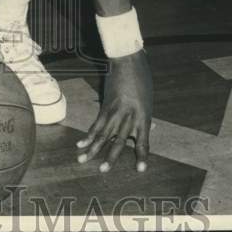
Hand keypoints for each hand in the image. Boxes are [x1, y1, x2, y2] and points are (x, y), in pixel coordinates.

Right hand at [76, 50, 152, 172]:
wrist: (128, 60)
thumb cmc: (142, 79)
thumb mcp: (149, 99)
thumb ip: (146, 117)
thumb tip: (151, 130)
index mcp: (143, 116)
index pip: (143, 141)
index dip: (141, 155)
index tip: (140, 169)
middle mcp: (128, 116)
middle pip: (118, 141)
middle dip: (110, 157)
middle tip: (103, 170)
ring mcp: (115, 111)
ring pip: (102, 134)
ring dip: (93, 149)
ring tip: (83, 160)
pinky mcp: (105, 105)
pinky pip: (96, 123)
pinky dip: (88, 134)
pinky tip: (81, 143)